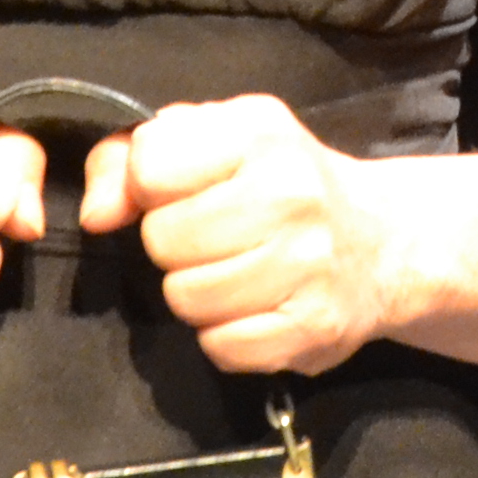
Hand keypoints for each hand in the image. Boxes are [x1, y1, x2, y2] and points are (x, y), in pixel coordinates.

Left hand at [82, 96, 403, 374]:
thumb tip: (96, 216)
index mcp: (259, 130)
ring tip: (233, 272)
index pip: (150, 165)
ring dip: (196, 293)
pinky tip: (254, 308)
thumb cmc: (277, 182)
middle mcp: (290, 192)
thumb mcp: (211, 140)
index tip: (181, 191)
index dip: (150, 185)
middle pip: (163, 239)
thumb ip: (130, 159)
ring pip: (186, 297)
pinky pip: (220, 346)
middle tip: (213, 238)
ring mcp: (307, 263)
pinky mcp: (313, 327)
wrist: (381, 241)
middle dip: (173, 245)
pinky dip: (225, 336)